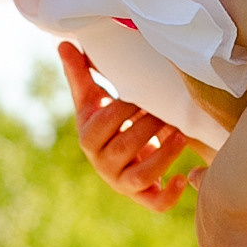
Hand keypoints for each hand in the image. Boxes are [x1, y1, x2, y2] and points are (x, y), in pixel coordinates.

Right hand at [56, 42, 209, 212]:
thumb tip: (64, 42)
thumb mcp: (93, 97)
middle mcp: (102, 165)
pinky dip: (169, 196)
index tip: (143, 95)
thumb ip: (79, 73)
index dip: (124, 110)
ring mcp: (122, 183)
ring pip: (141, 175)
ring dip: (162, 156)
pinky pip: (155, 204)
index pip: (104, 124)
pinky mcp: (142, 196)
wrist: (121, 152)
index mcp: (88, 139)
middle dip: (148, 127)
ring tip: (181, 133)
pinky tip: (183, 178)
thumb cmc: (108, 118)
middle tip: (168, 111)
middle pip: (124, 148)